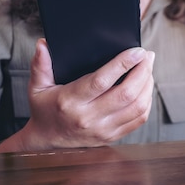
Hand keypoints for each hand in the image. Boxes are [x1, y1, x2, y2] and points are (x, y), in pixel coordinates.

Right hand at [0, 39, 154, 152]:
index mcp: (70, 101)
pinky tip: (146, 88)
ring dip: (148, 85)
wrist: (47, 140)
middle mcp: (89, 117)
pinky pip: (139, 119)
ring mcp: (103, 129)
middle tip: (147, 56)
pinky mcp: (113, 136)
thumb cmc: (44, 108)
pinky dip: (147, 101)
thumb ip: (40, 64)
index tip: (137, 51)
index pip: (101, 81)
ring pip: (137, 107)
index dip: (123, 64)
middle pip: (126, 93)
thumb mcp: (37, 86)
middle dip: (142, 71)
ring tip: (148, 69)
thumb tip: (43, 44)